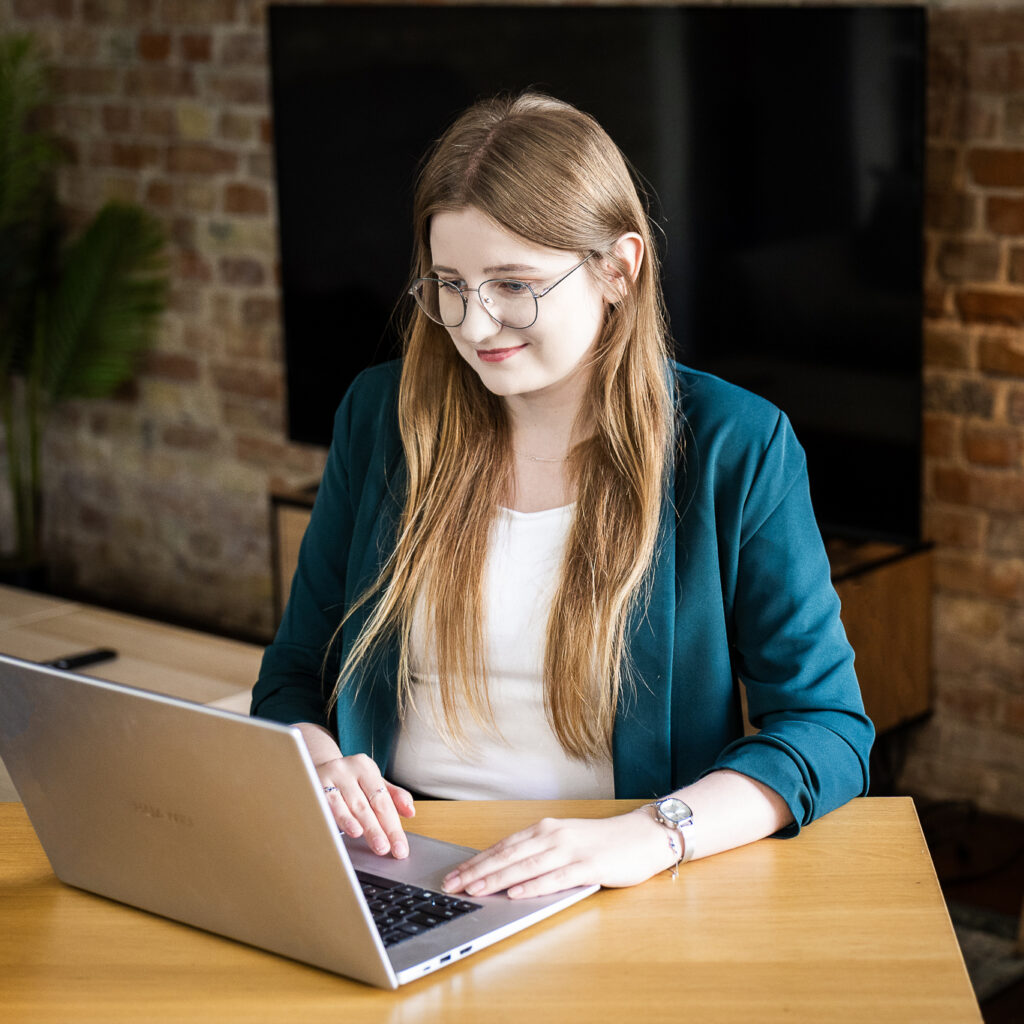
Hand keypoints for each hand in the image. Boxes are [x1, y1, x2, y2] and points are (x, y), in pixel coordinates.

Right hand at [317, 752, 415, 859]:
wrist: (316, 768)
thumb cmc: (349, 780)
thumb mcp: (372, 783)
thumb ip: (394, 796)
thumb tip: (411, 812)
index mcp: (366, 767)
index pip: (383, 800)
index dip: (393, 826)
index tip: (400, 849)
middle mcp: (348, 769)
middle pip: (365, 804)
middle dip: (376, 829)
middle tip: (384, 850)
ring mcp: (329, 777)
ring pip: (344, 805)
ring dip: (354, 824)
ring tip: (362, 838)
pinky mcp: (312, 786)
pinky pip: (324, 805)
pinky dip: (333, 818)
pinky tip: (339, 829)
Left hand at [441, 810, 677, 898]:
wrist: (643, 836)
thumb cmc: (603, 843)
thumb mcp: (565, 842)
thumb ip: (539, 854)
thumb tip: (505, 873)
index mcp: (545, 829)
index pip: (503, 846)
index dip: (476, 861)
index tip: (453, 874)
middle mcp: (554, 836)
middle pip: (508, 855)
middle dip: (477, 871)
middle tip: (452, 885)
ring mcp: (571, 850)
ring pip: (527, 866)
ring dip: (498, 879)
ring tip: (475, 890)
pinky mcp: (589, 866)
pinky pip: (556, 877)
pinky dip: (534, 885)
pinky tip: (516, 892)